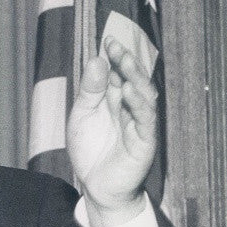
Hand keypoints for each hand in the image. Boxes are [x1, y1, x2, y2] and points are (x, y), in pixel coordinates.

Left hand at [66, 36, 157, 226]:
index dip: (115, 56)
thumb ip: (89, 91)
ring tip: (125, 62)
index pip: (118, 72)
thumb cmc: (91, 151)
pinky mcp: (145, 140)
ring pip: (144, 95)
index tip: (108, 40)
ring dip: (136, 77)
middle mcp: (130, 107)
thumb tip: (96, 60)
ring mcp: (140, 123)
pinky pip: (145, 119)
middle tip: (117, 47)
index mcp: (114, 99)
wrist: (96, 186)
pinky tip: (128, 91)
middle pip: (133, 79)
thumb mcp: (82, 116)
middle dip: (126, 61)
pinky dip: (138, 104)